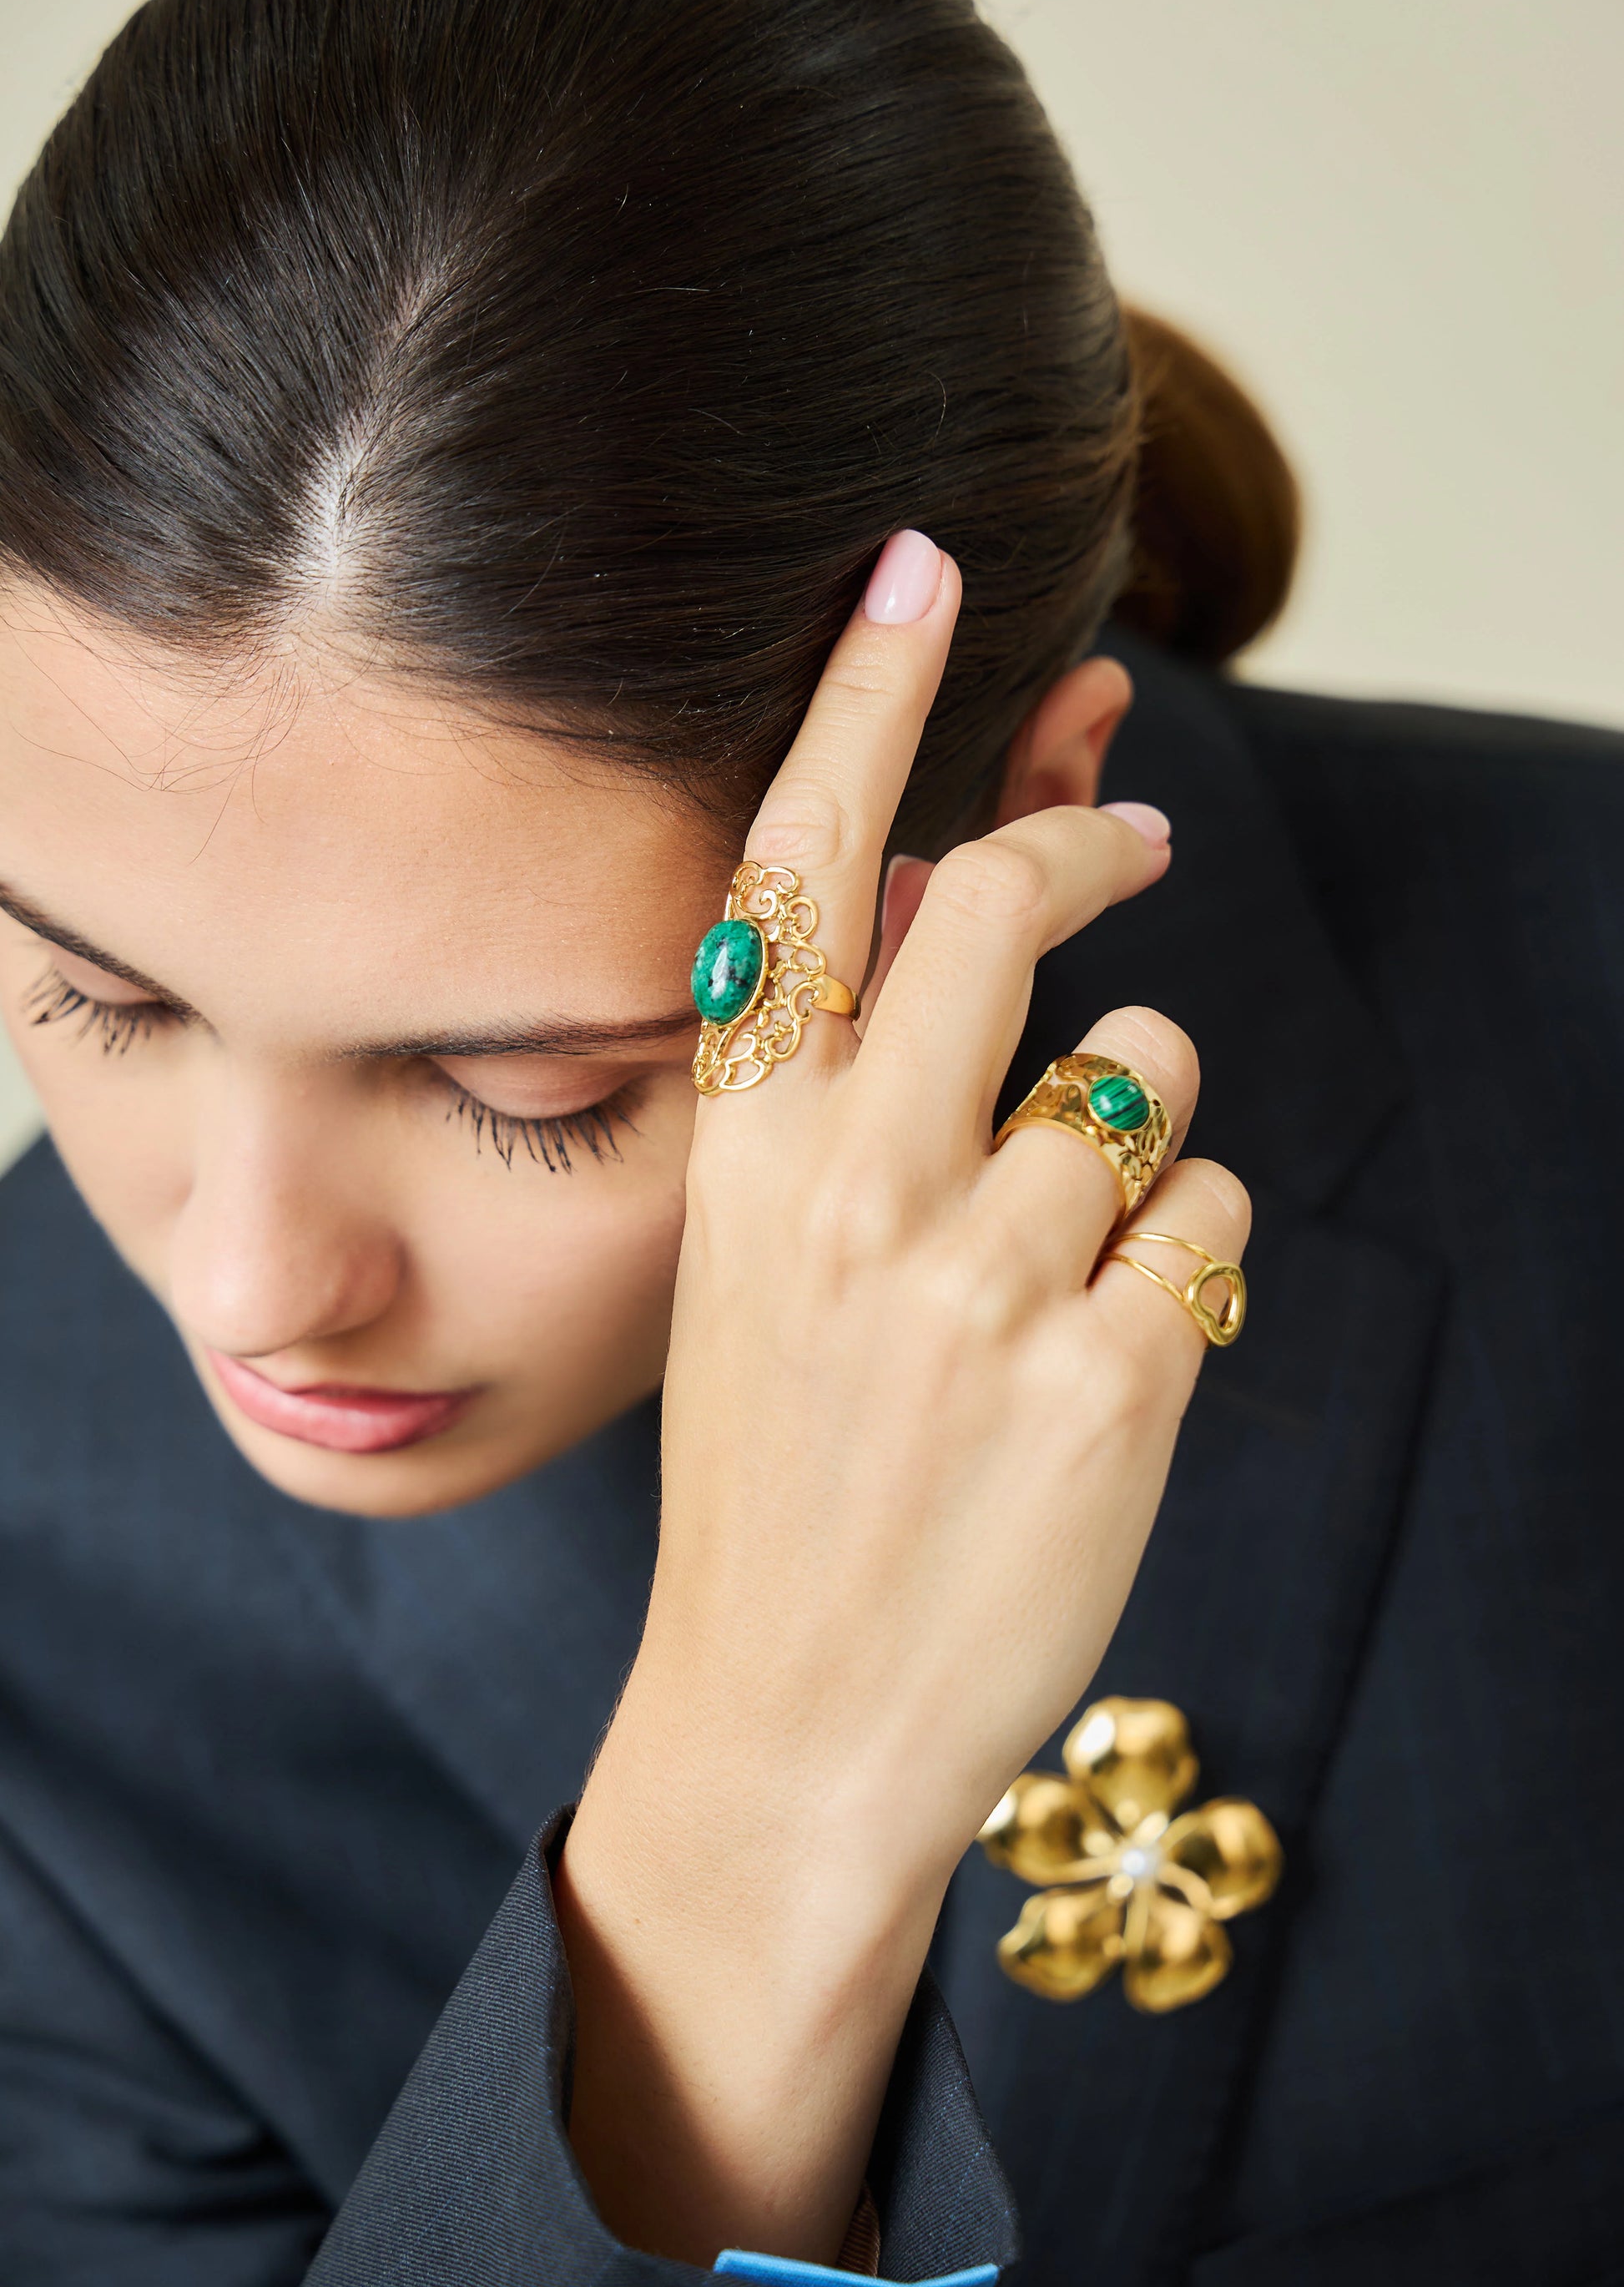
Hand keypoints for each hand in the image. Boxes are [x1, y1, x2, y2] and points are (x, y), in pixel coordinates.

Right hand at [558, 533, 1249, 2268]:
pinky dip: (1184, 1257)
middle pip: (1003, 916)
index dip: (860, 709)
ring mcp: (984, 1282)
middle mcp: (855, 1192)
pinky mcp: (1109, 1374)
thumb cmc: (783, 1470)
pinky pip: (1210, 1214)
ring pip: (1143, 1077)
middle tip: (1132, 831)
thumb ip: (842, 1083)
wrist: (790, 1716)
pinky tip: (1104, 1349)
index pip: (800, 882)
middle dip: (1078, 850)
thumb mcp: (757, 1265)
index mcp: (746, 1156)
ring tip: (1061, 1253)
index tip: (916, 570)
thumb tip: (945, 888)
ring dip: (1134, 1133)